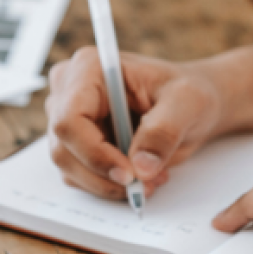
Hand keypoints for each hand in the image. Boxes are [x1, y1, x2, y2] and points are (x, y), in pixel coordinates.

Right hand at [46, 48, 222, 199]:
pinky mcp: (76, 144)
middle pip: (63, 148)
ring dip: (109, 184)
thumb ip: (163, 131)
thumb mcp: (186, 103)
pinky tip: (140, 176)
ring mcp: (69, 119)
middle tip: (144, 184)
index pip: (69, 119)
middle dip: (104, 175)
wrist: (189, 106)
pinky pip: (80, 176)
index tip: (128, 174)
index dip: (94, 153)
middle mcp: (69, 91)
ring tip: (151, 178)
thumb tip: (141, 167)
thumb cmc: (187, 93)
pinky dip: (109, 185)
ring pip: (69, 168)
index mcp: (90, 68)